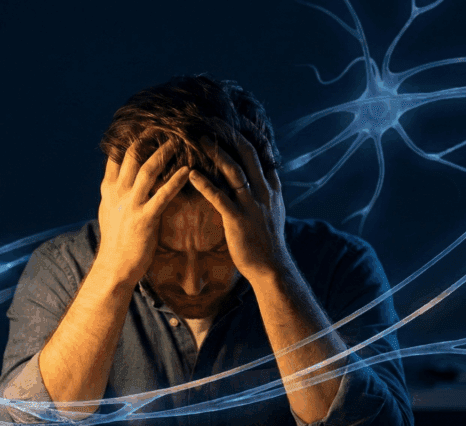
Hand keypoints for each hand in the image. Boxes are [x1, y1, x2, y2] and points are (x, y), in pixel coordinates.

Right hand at [96, 137, 188, 287]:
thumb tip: (118, 175)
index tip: (143, 124)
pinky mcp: (145, 219)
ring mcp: (130, 205)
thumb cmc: (116, 241)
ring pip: (148, 170)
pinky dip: (175, 180)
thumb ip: (114, 191)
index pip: (116, 155)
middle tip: (164, 123)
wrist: (115, 267)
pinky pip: (162, 195)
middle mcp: (117, 193)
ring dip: (164, 153)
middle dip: (147, 137)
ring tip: (179, 140)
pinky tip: (188, 170)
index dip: (129, 137)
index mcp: (109, 189)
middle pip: (132, 155)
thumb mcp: (108, 210)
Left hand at [189, 128, 290, 282]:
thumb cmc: (268, 240)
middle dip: (230, 134)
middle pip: (247, 154)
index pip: (261, 153)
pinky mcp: (238, 220)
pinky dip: (205, 184)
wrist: (271, 267)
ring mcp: (252, 205)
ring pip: (234, 171)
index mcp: (271, 187)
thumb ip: (268, 189)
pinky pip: (220, 197)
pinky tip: (191, 174)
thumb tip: (266, 173)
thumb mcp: (274, 210)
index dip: (247, 133)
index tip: (233, 118)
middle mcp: (263, 191)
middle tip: (212, 119)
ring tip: (199, 138)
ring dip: (216, 153)